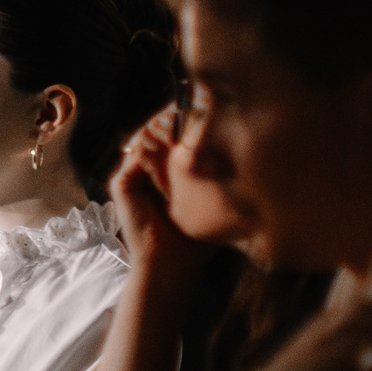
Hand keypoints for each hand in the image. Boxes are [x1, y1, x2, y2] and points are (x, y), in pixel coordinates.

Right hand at [111, 109, 215, 278]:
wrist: (170, 267)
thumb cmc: (195, 244)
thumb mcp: (211, 206)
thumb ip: (220, 184)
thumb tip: (249, 156)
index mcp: (165, 180)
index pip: (173, 143)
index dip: (188, 126)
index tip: (209, 110)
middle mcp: (147, 176)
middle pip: (158, 136)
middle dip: (176, 119)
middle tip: (196, 103)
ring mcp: (132, 178)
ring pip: (146, 138)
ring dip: (163, 124)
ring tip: (184, 112)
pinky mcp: (122, 183)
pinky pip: (135, 151)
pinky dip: (151, 138)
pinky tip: (173, 132)